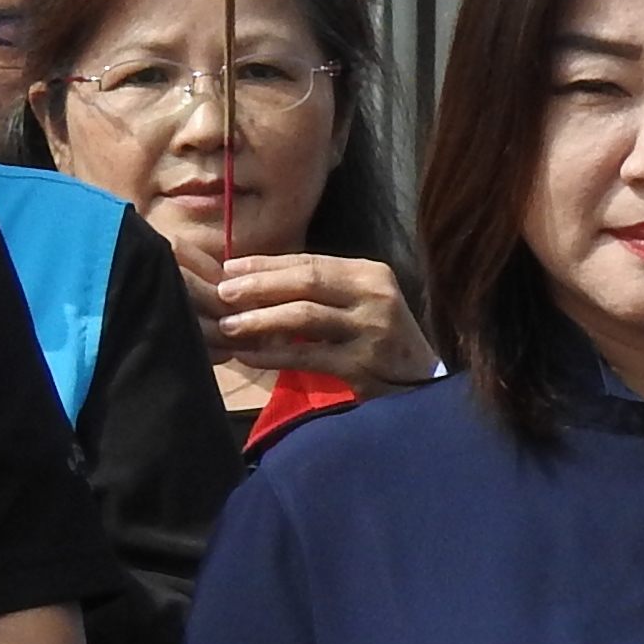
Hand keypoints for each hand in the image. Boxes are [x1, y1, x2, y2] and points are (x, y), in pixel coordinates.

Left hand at [203, 251, 438, 390]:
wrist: (422, 381)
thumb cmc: (380, 336)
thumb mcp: (361, 300)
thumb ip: (321, 288)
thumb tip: (255, 277)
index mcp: (371, 274)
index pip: (311, 262)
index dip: (266, 265)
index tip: (228, 268)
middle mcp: (375, 297)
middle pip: (306, 283)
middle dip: (258, 287)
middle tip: (221, 294)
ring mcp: (370, 331)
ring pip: (304, 317)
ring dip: (260, 320)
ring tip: (228, 326)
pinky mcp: (361, 365)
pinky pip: (306, 357)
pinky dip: (273, 356)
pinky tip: (248, 356)